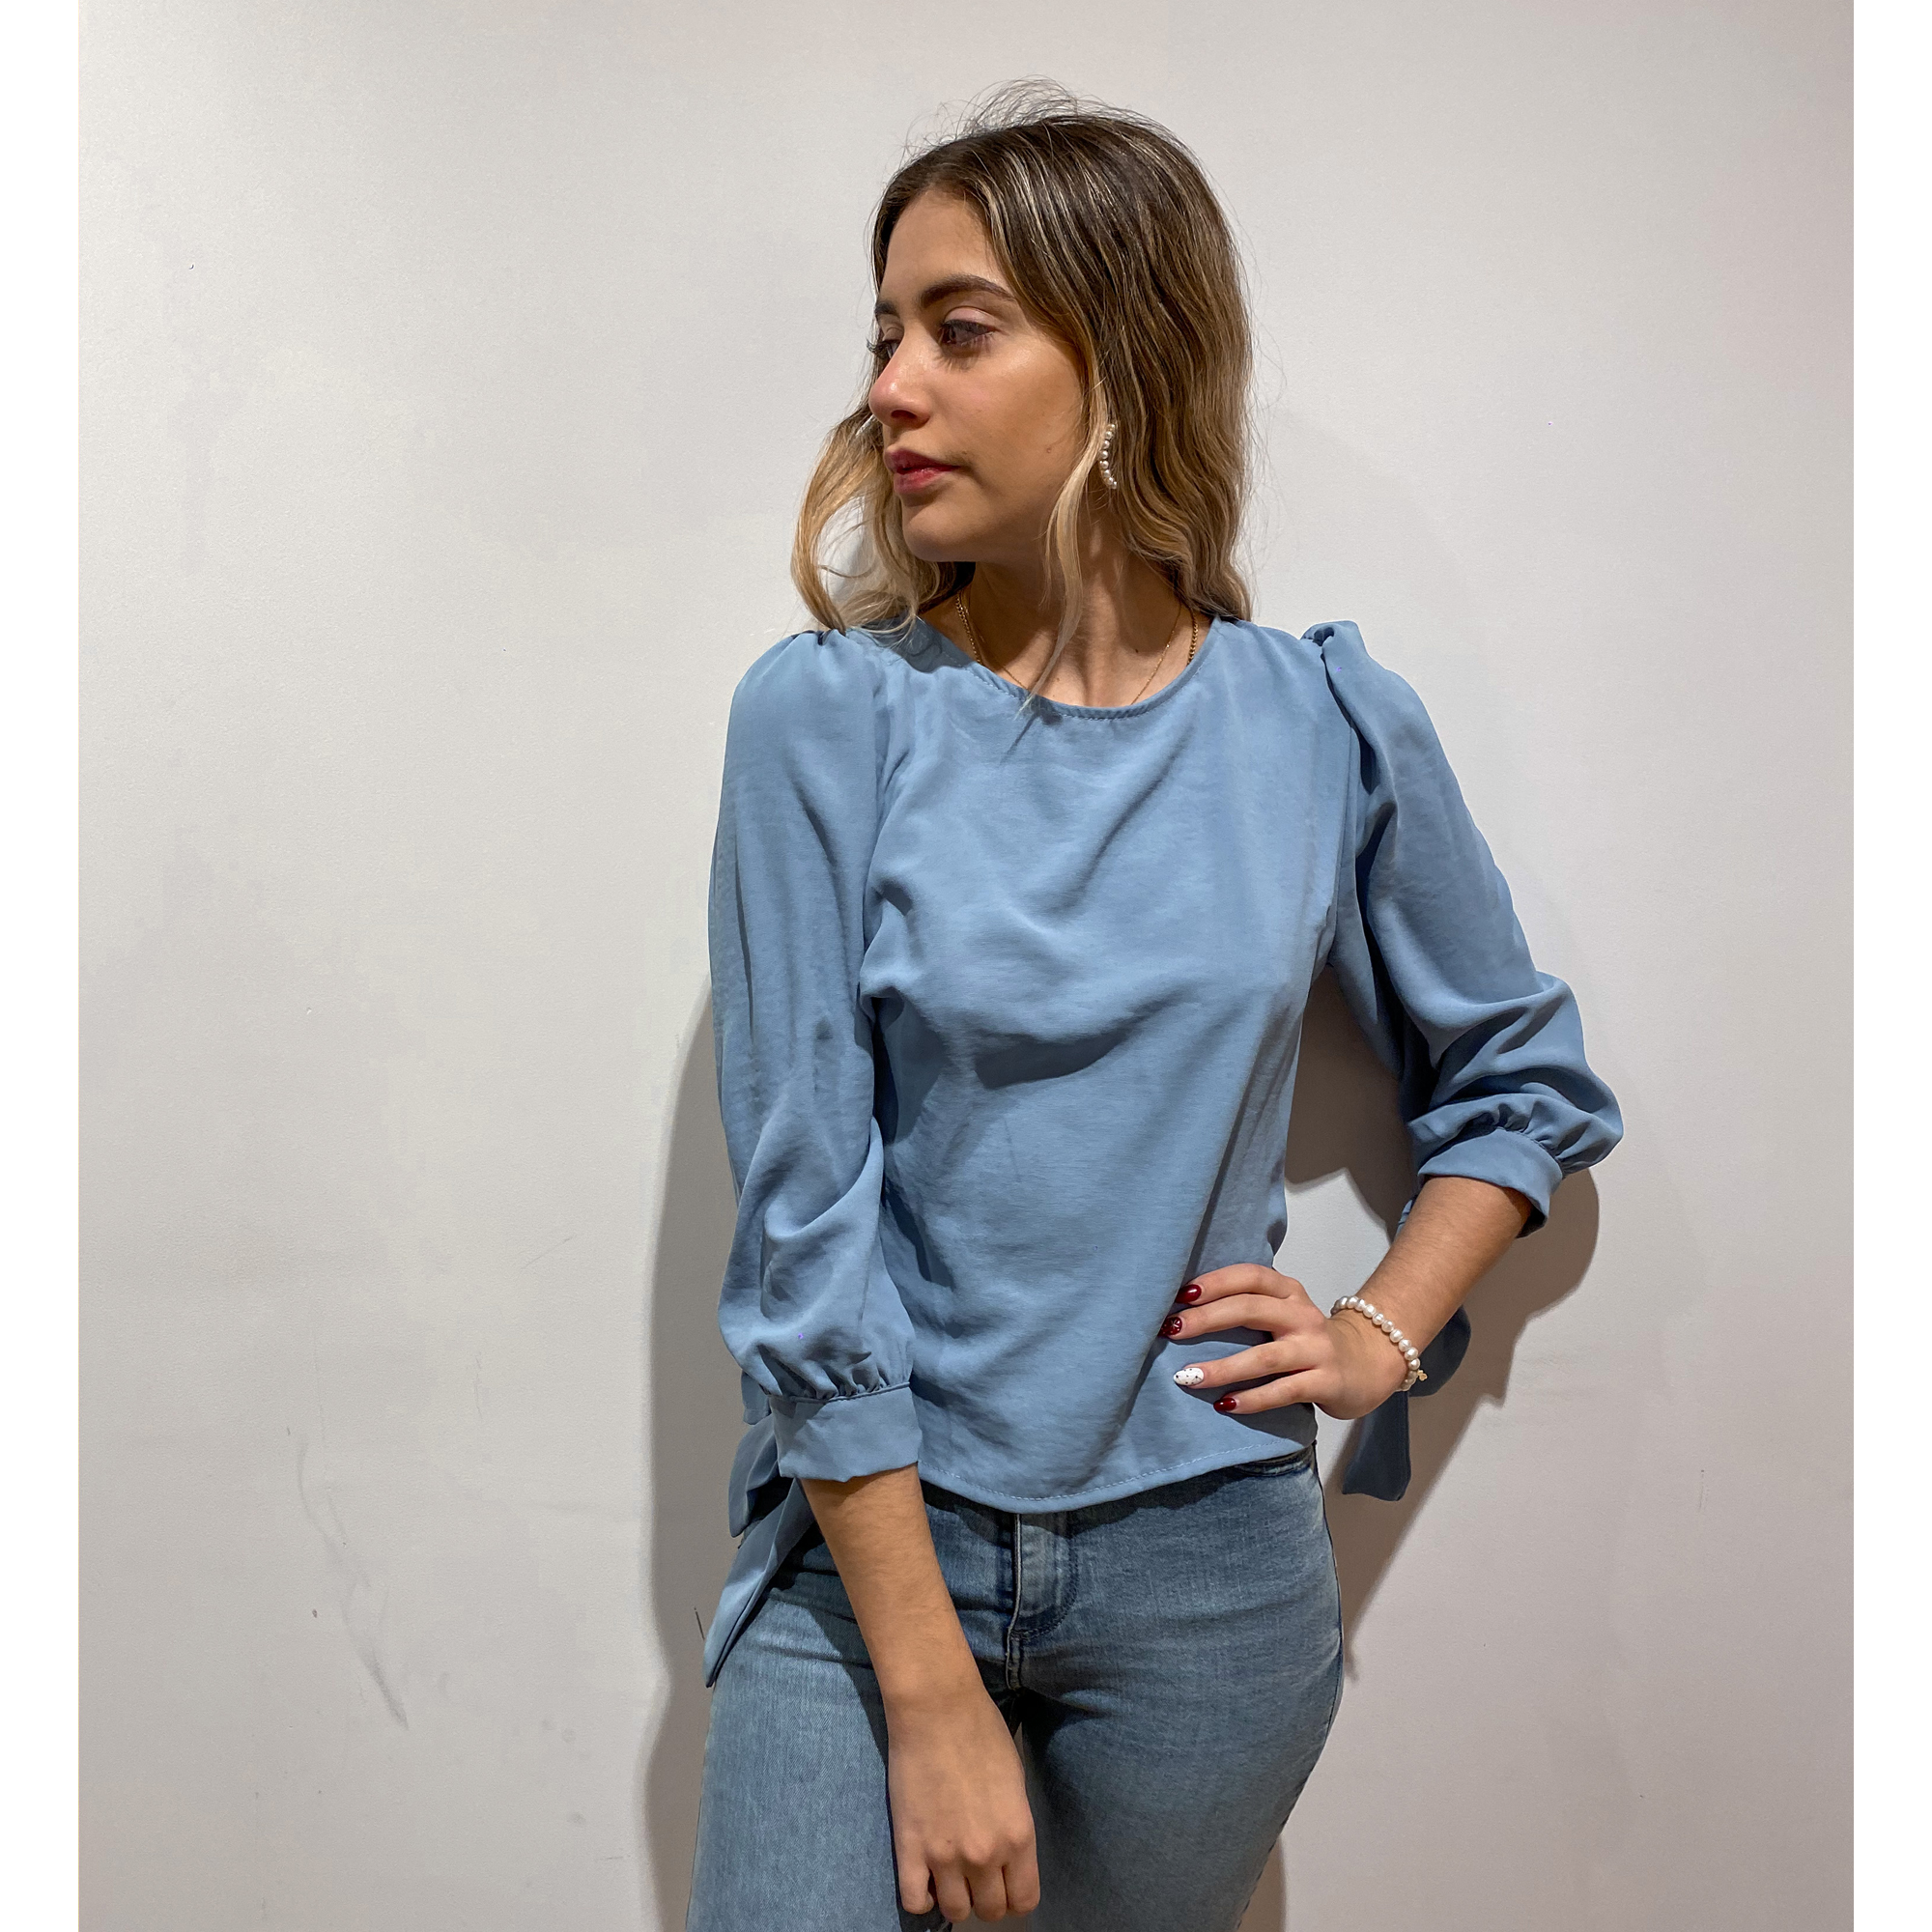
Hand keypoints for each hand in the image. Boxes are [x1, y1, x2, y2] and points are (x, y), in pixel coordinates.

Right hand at [885, 1673, 1039, 1922]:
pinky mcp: (910, 1848)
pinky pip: (914, 1902)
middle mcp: (985, 1854)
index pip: (1024, 1901)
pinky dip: (921, 1898)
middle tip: (975, 1875)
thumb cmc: (982, 1732)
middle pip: (990, 1911)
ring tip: (949, 1874)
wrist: (937, 1708)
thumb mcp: (1015, 1782)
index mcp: (1018, 1835)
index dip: (1014, 1896)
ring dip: (955, 1898)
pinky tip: (924, 1876)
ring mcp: (945, 1856)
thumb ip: (1013, 1826)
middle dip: (985, 1897)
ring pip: (955, 1913)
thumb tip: (1006, 1855)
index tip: (1004, 1884)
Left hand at [1159, 1264, 1411, 1420]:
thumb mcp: (1283, 1313)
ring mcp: (1316, 1349)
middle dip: (1207, 1319)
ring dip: (1223, 1367)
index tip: (1180, 1295)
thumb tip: (1183, 1314)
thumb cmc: (1307, 1339)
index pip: (1250, 1276)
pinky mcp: (1325, 1382)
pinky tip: (1225, 1404)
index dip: (1215, 1282)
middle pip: (1251, 1309)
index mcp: (1288, 1291)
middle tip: (1170, 1330)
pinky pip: (1283, 1391)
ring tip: (1187, 1377)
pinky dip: (1252, 1399)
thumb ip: (1247, 1307)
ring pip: (1264, 1356)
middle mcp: (1302, 1315)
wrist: (1367, 1364)